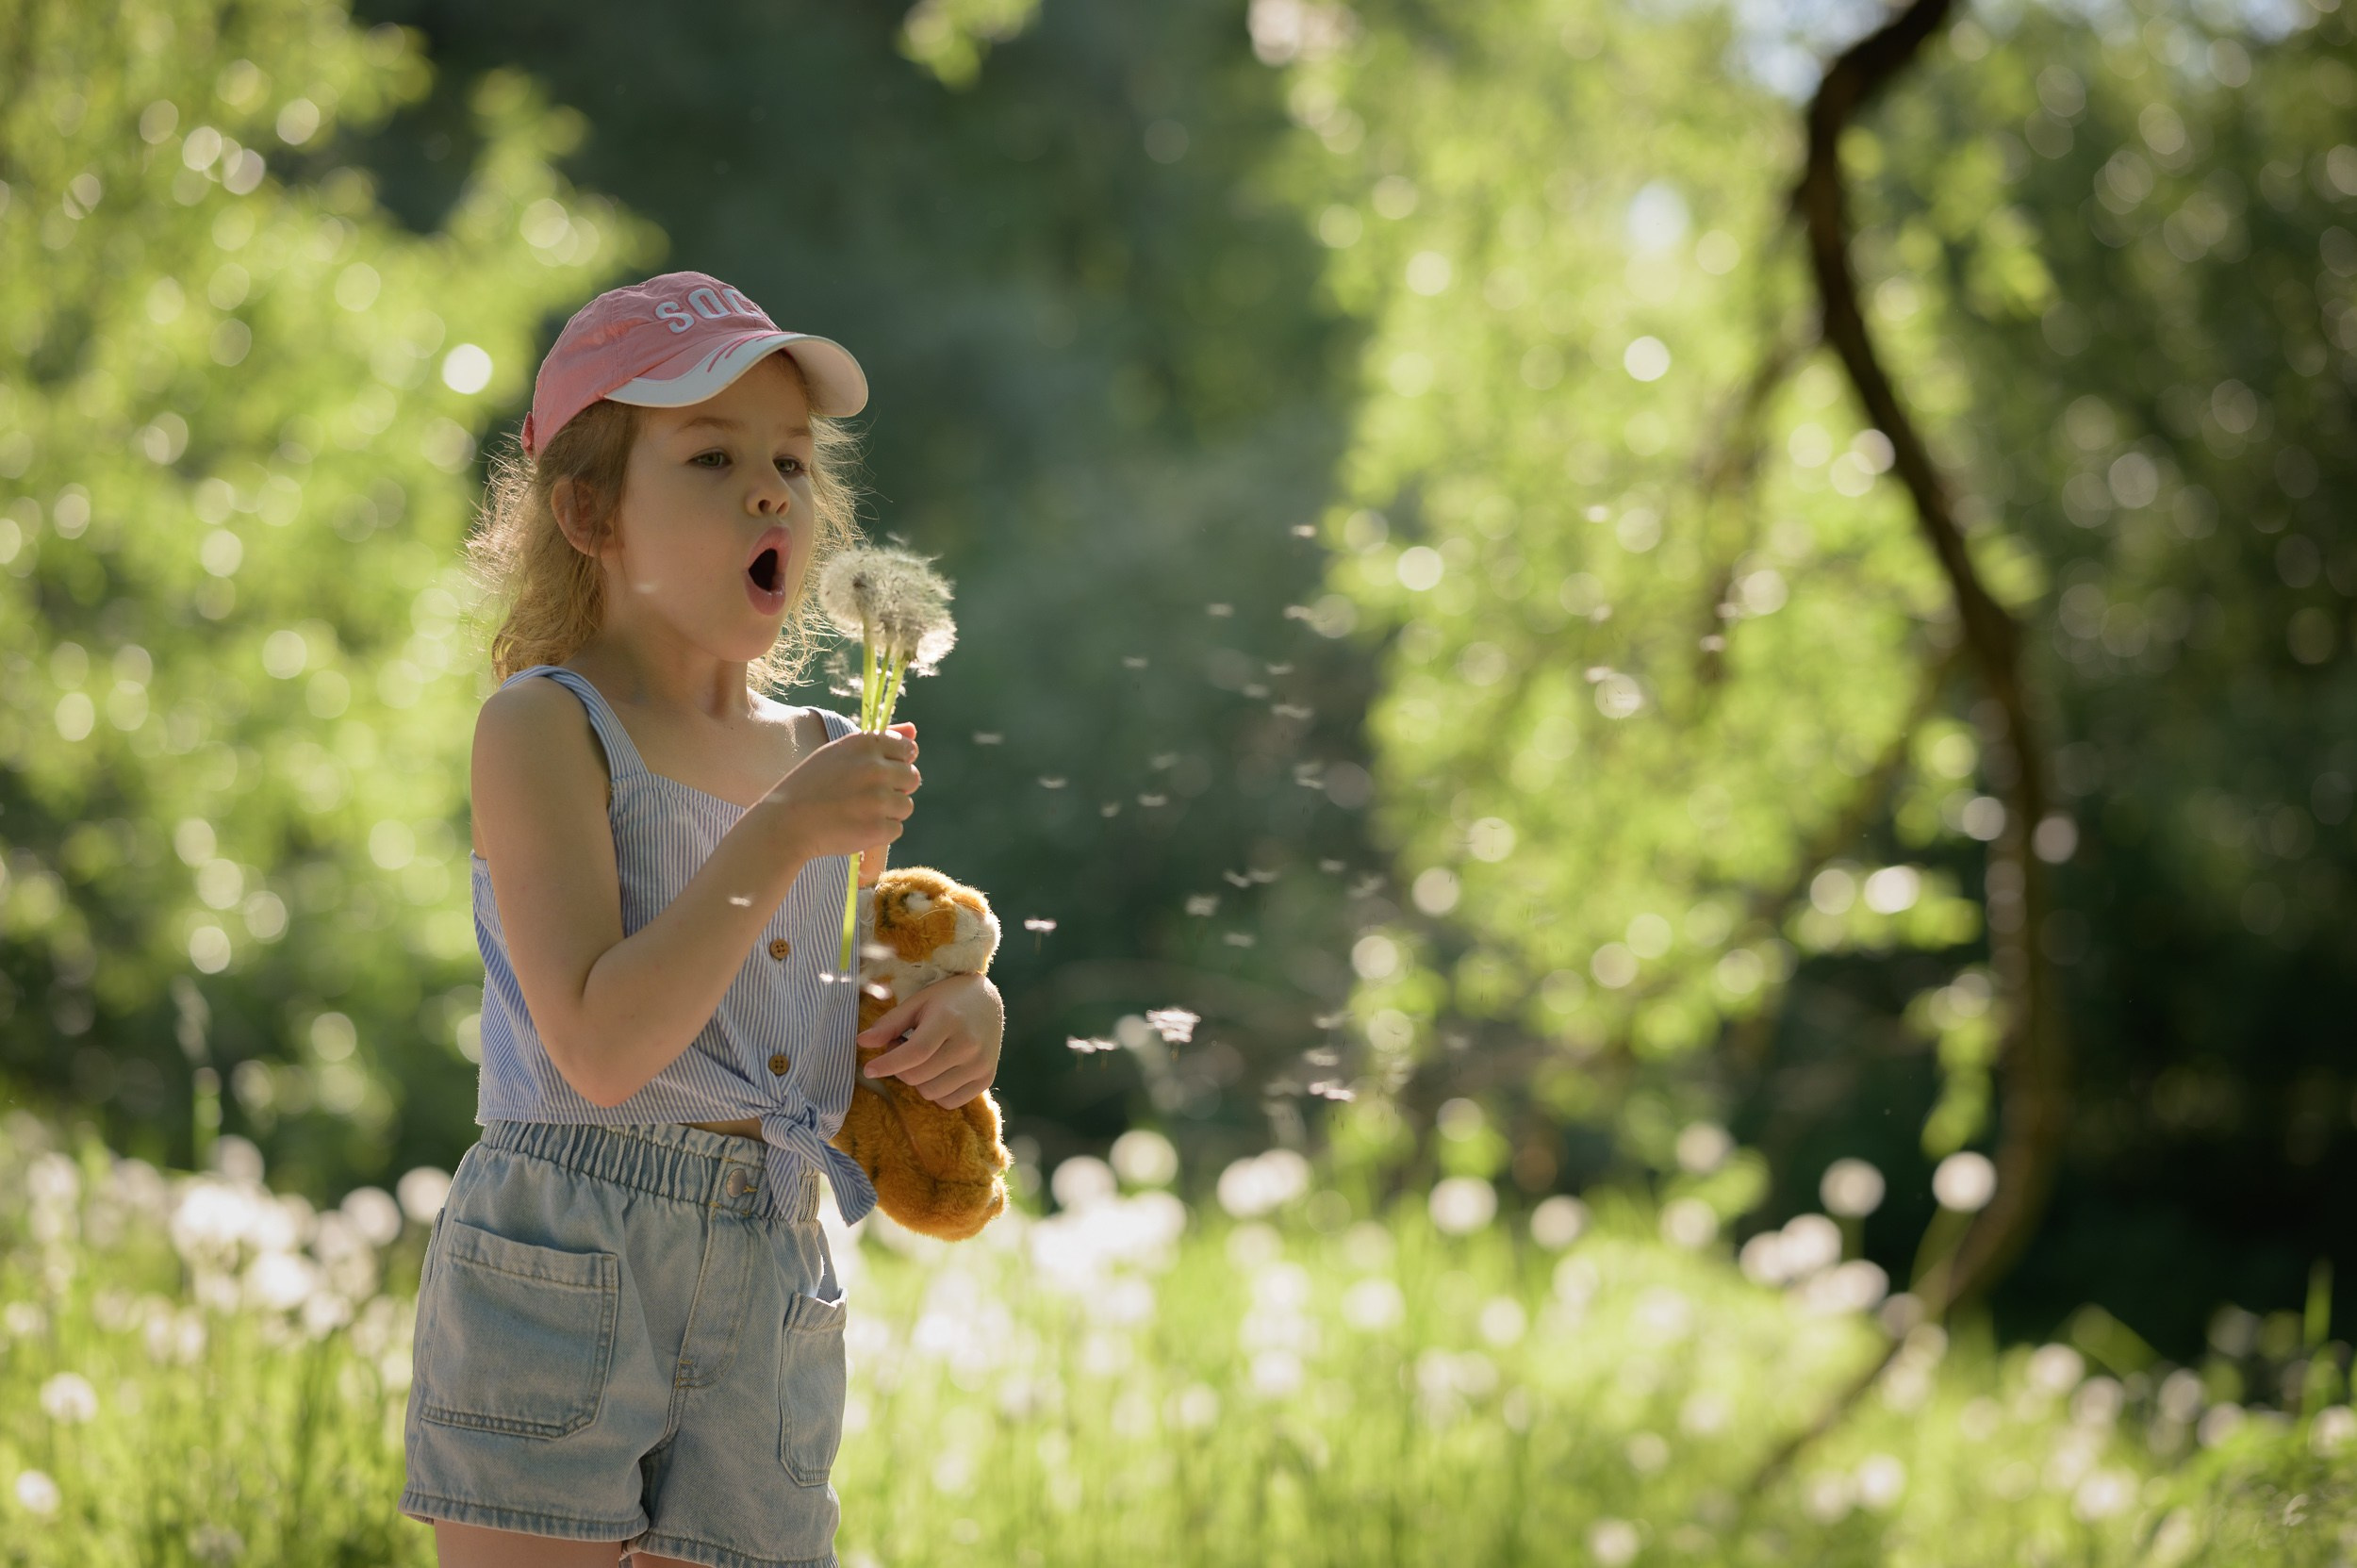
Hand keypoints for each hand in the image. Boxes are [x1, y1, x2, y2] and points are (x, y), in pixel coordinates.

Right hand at [768, 722, 916, 863]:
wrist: (786, 823)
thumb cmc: (811, 786)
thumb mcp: (839, 753)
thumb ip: (880, 741)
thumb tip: (914, 730)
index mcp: (865, 744)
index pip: (907, 749)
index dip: (897, 763)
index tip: (881, 773)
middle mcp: (875, 768)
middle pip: (912, 777)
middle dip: (896, 788)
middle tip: (867, 797)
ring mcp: (878, 799)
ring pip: (906, 805)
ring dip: (888, 812)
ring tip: (858, 813)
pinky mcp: (878, 828)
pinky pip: (896, 830)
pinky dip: (880, 833)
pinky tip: (855, 827)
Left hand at [858, 971, 1001, 1106]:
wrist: (988, 1000)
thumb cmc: (947, 999)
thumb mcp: (917, 1003)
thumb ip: (890, 1023)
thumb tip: (861, 1043)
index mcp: (950, 1020)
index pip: (915, 1053)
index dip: (888, 1064)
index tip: (868, 1069)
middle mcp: (969, 1045)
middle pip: (918, 1076)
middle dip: (900, 1068)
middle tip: (902, 1047)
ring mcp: (980, 1065)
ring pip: (931, 1093)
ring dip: (917, 1080)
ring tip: (921, 1058)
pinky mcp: (987, 1079)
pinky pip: (949, 1102)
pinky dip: (936, 1092)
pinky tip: (937, 1071)